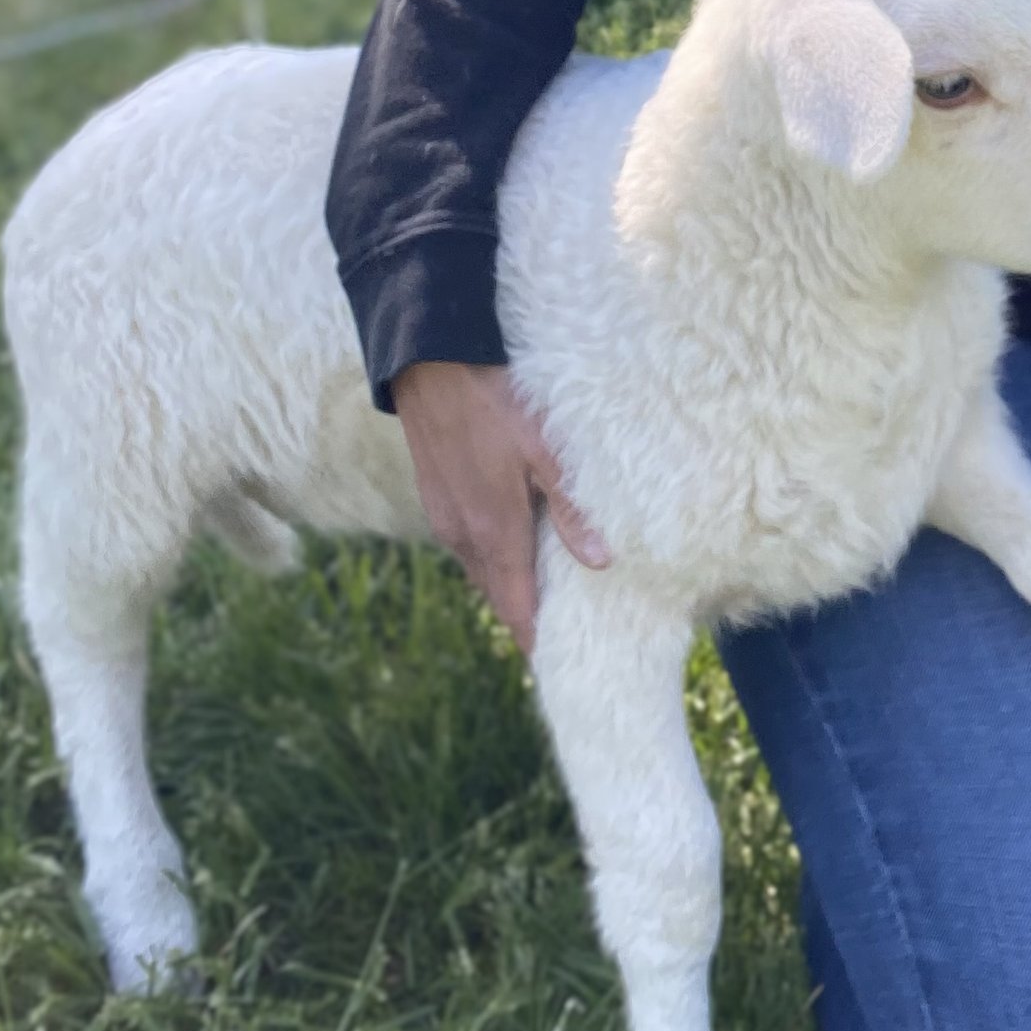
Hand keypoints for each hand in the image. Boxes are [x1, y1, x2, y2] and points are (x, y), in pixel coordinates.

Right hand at [391, 359, 609, 654]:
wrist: (428, 364)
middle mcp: (463, 536)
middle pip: (498, 594)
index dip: (535, 640)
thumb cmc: (495, 403)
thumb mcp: (546, 451)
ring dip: (507, 584)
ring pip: (481, 568)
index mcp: (494, 533)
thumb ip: (572, 509)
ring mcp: (445, 518)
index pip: (516, 608)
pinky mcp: (436, 498)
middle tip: (558, 634)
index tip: (555, 666)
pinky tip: (513, 541)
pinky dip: (491, 556)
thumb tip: (601, 563)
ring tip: (542, 593)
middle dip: (525, 615)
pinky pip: (467, 544)